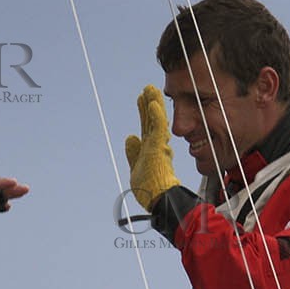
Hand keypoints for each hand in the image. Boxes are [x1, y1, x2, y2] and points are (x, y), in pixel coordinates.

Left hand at [123, 85, 179, 210]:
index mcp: (152, 151)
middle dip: (149, 104)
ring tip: (150, 89)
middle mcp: (157, 146)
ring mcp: (158, 146)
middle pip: (152, 121)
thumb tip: (129, 137)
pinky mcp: (159, 148)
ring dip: (153, 103)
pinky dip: (156, 115)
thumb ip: (133, 152)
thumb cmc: (150, 190)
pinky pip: (158, 128)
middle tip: (146, 89)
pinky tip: (153, 103)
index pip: (148, 128)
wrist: (159, 199)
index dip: (145, 113)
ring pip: (156, 120)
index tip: (142, 100)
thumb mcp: (136, 167)